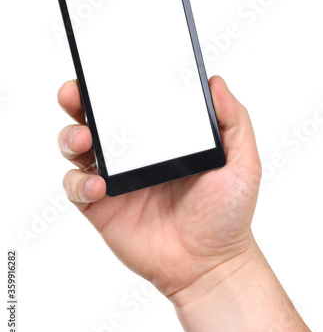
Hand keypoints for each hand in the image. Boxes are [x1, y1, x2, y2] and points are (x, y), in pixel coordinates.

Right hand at [57, 76, 261, 301]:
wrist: (210, 264)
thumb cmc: (227, 213)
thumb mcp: (242, 162)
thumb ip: (234, 120)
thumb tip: (215, 82)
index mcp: (160, 136)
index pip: (131, 100)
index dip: (114, 82)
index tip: (106, 67)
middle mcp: (133, 152)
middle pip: (95, 117)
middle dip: (78, 100)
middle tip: (75, 94)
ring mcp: (115, 179)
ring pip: (76, 147)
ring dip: (71, 136)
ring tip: (84, 139)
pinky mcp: (101, 207)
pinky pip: (76, 187)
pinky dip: (78, 182)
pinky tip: (98, 187)